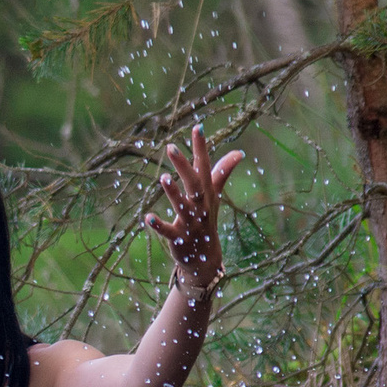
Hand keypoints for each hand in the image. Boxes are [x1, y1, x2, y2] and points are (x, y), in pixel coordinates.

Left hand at [149, 122, 244, 295]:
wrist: (206, 260)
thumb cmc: (207, 221)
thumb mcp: (214, 197)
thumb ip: (221, 174)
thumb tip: (240, 152)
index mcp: (207, 194)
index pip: (205, 167)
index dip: (201, 148)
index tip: (197, 126)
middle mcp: (201, 206)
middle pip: (195, 184)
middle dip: (184, 166)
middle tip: (171, 146)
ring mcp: (191, 223)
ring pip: (183, 206)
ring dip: (174, 193)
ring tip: (164, 177)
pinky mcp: (180, 239)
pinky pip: (169, 232)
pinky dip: (159, 225)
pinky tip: (147, 217)